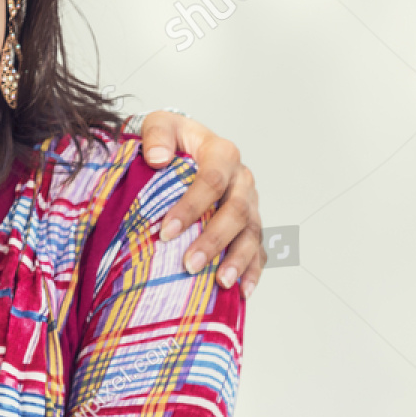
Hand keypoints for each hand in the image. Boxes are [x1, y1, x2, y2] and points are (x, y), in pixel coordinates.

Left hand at [135, 111, 263, 296]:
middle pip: (237, 211)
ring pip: (252, 233)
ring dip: (238, 260)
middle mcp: (242, 179)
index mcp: (222, 153)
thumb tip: (158, 158)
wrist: (185, 146)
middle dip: (214, 240)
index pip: (211, 180)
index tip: (165, 232)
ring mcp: (250, 203)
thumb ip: (156, 135)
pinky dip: (253, 270)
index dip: (191, 207)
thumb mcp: (158, 125)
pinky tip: (242, 291)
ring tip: (221, 282)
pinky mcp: (250, 224)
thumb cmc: (171, 139)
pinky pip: (259, 249)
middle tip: (189, 265)